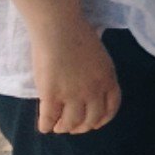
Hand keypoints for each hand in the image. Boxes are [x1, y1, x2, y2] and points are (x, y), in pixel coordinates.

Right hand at [29, 15, 119, 134]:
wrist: (58, 26)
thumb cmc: (78, 35)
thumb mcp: (100, 58)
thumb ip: (98, 77)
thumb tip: (91, 93)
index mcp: (108, 80)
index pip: (110, 109)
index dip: (101, 120)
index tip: (92, 123)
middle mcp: (93, 91)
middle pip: (90, 120)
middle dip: (81, 127)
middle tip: (71, 126)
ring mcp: (73, 94)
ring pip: (70, 123)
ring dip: (63, 128)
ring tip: (57, 126)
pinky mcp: (51, 95)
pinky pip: (49, 119)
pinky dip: (46, 126)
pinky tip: (44, 125)